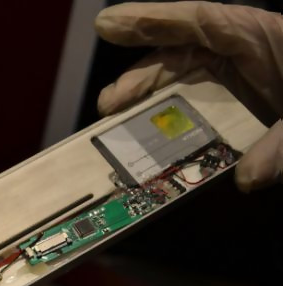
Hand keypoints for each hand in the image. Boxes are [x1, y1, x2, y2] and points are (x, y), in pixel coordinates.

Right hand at [94, 1, 282, 191]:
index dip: (148, 20)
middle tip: (108, 106)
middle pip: (175, 58)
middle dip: (138, 79)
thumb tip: (246, 178)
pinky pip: (192, 107)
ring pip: (177, 83)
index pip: (194, 21)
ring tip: (116, 124)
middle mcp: (236, 53)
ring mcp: (232, 78)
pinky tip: (152, 141)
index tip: (106, 26)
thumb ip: (282, 145)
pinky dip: (169, 124)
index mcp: (256, 35)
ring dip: (145, 103)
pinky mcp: (233, 103)